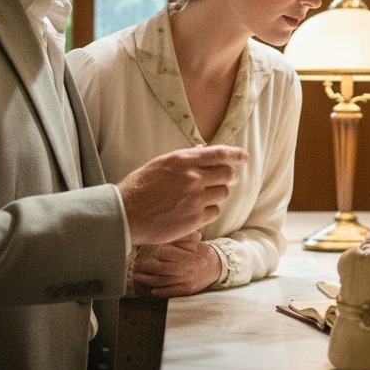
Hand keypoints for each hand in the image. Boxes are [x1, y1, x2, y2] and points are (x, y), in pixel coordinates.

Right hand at [118, 145, 247, 244]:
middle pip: (228, 174)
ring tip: (204, 197)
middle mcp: (192, 178)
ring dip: (218, 194)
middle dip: (230, 176)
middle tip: (228, 179)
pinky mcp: (195, 219)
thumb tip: (203, 150)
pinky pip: (215, 212)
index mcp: (183, 160)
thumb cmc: (139, 187)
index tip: (244, 157)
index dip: (236, 154)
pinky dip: (210, 210)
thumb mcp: (161, 164)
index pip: (220, 154)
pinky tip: (197, 210)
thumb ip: (185, 158)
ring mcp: (195, 199)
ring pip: (223, 194)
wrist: (125, 215)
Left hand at [133, 233, 222, 296]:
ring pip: (164, 281)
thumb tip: (168, 237)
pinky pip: (172, 292)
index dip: (159, 252)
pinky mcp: (187, 290)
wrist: (218, 269)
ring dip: (149, 280)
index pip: (169, 254)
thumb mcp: (197, 244)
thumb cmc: (204, 254)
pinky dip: (161, 292)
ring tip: (138, 277)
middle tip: (138, 265)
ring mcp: (187, 281)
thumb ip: (183, 240)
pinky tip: (151, 290)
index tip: (154, 252)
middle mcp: (187, 269)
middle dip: (148, 267)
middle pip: (163, 269)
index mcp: (190, 255)